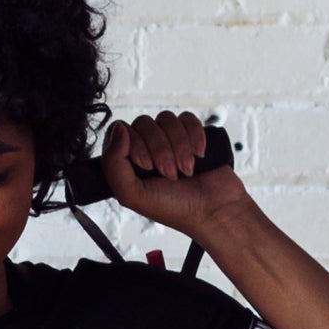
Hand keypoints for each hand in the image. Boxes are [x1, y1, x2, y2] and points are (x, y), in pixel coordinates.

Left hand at [95, 112, 242, 233]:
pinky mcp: (192, 135)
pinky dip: (194, 135)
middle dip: (160, 149)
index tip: (147, 166)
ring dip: (179, 145)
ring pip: (166, 119)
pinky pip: (187, 118)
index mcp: (128, 161)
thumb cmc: (173, 208)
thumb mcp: (132, 195)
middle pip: (143, 122)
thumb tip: (118, 127)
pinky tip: (199, 154)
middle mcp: (146, 148)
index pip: (120, 130)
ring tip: (186, 170)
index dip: (135, 144)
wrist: (215, 211)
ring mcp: (169, 140)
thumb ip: (113, 164)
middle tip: (171, 174)